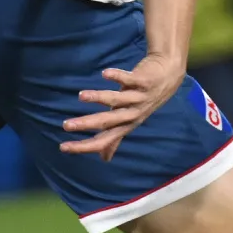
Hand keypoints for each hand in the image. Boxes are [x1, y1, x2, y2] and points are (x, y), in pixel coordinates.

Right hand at [61, 51, 184, 160]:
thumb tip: (104, 159)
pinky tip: (105, 73)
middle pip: (108, 122)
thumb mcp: (130, 121)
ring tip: (81, 96)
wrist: (168, 76)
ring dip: (99, 98)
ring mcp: (139, 98)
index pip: (103, 140)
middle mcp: (133, 114)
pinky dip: (118, 76)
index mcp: (126, 125)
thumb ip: (116, 138)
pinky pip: (130, 80)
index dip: (84, 146)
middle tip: (66, 125)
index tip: (63, 147)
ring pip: (117, 100)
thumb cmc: (144, 100)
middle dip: (87, 124)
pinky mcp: (144, 81)